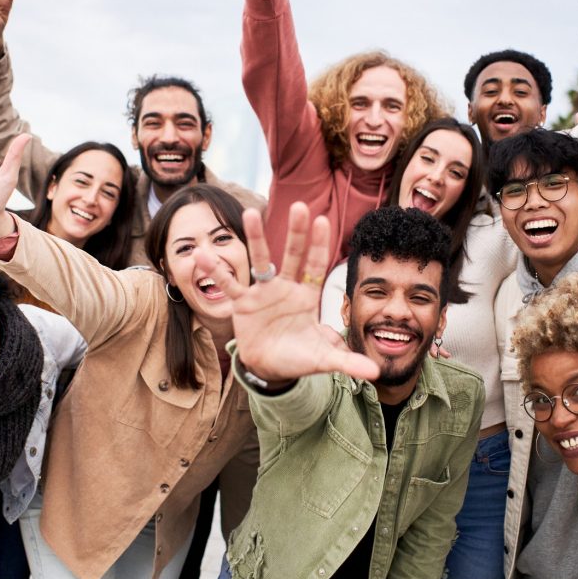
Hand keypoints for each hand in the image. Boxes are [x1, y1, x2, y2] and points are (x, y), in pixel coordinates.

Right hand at [193, 203, 378, 384]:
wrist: (270, 368)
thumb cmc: (299, 357)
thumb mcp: (322, 359)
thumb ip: (347, 361)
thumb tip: (375, 372)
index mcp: (307, 297)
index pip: (315, 266)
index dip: (319, 245)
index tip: (324, 220)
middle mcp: (286, 288)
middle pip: (292, 255)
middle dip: (296, 232)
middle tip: (300, 206)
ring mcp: (263, 294)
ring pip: (260, 261)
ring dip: (256, 238)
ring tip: (249, 214)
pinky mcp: (243, 304)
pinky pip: (229, 285)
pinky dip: (217, 271)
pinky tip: (201, 255)